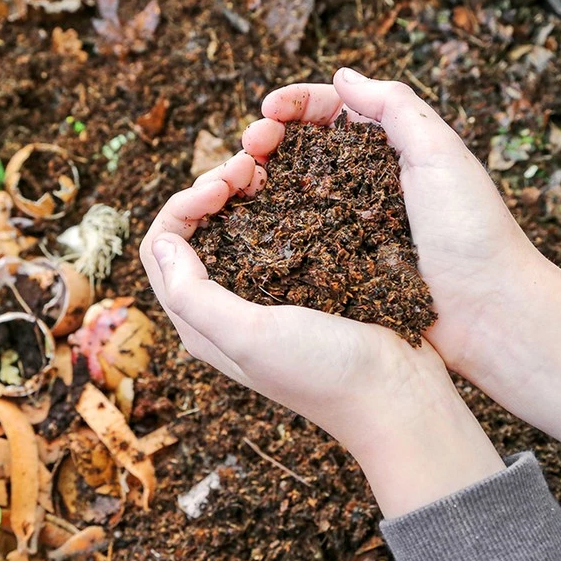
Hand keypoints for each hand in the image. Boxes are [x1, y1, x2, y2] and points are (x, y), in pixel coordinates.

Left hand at [140, 152, 504, 515]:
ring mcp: (267, 293)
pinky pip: (277, 230)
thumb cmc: (323, 372)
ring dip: (241, 191)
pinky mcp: (306, 282)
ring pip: (234, 226)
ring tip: (266, 168)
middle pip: (194, 231)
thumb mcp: (249, 337)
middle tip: (247, 166)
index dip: (182, 205)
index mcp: (201, 323)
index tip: (221, 186)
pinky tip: (296, 185)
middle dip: (210, 189)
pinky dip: (276, 202)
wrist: (398, 395)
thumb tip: (163, 242)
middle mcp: (226, 307)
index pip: (162, 249)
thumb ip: (194, 295)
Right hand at [245, 68, 560, 449]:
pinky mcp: (341, 265)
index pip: (333, 111)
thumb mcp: (440, 153)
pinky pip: (297, 237)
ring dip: (261, 177)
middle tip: (248, 146)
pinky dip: (269, 223)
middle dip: (269, 137)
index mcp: (392, 149)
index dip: (295, 104)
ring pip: (292, 190)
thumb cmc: (472, 231)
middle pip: (303, 148)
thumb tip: (342, 75)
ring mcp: (350, 225)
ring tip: (240, 179)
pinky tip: (249, 220)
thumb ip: (395, 107)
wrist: (489, 314)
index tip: (267, 110)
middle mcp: (366, 183)